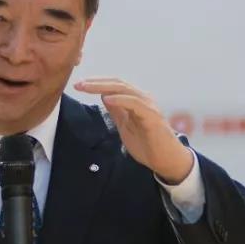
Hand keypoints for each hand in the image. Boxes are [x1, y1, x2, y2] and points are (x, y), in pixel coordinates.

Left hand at [74, 77, 193, 184]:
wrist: (165, 160)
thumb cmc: (147, 144)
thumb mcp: (125, 125)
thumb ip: (116, 111)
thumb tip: (104, 96)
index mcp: (136, 100)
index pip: (115, 85)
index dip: (97, 83)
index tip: (79, 85)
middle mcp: (143, 99)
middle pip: (118, 83)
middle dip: (96, 82)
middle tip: (79, 84)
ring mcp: (148, 106)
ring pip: (125, 89)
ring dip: (103, 87)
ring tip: (87, 87)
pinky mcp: (152, 116)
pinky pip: (135, 103)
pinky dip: (120, 99)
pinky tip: (107, 98)